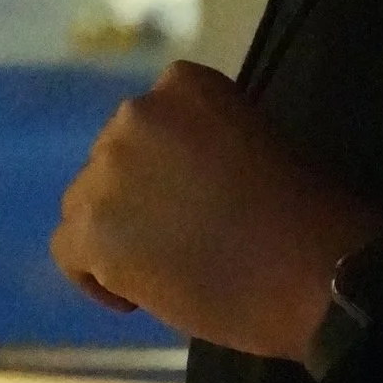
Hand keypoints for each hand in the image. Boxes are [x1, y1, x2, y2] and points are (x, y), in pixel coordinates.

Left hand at [53, 61, 382, 358]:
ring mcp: (108, 171)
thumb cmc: (307, 212)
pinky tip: (136, 297)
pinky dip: (93, 276)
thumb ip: (204, 148)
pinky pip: (68, 250)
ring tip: (160, 272)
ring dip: (114, 234)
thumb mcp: (257, 144)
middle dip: (136, 200)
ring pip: (84, 204)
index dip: (164, 168)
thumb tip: (171, 185)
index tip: (193, 200)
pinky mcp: (92, 230)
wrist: (315, 270)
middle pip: (111, 162)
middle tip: (177, 242)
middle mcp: (135, 115)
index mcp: (183, 85)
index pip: (150, 124)